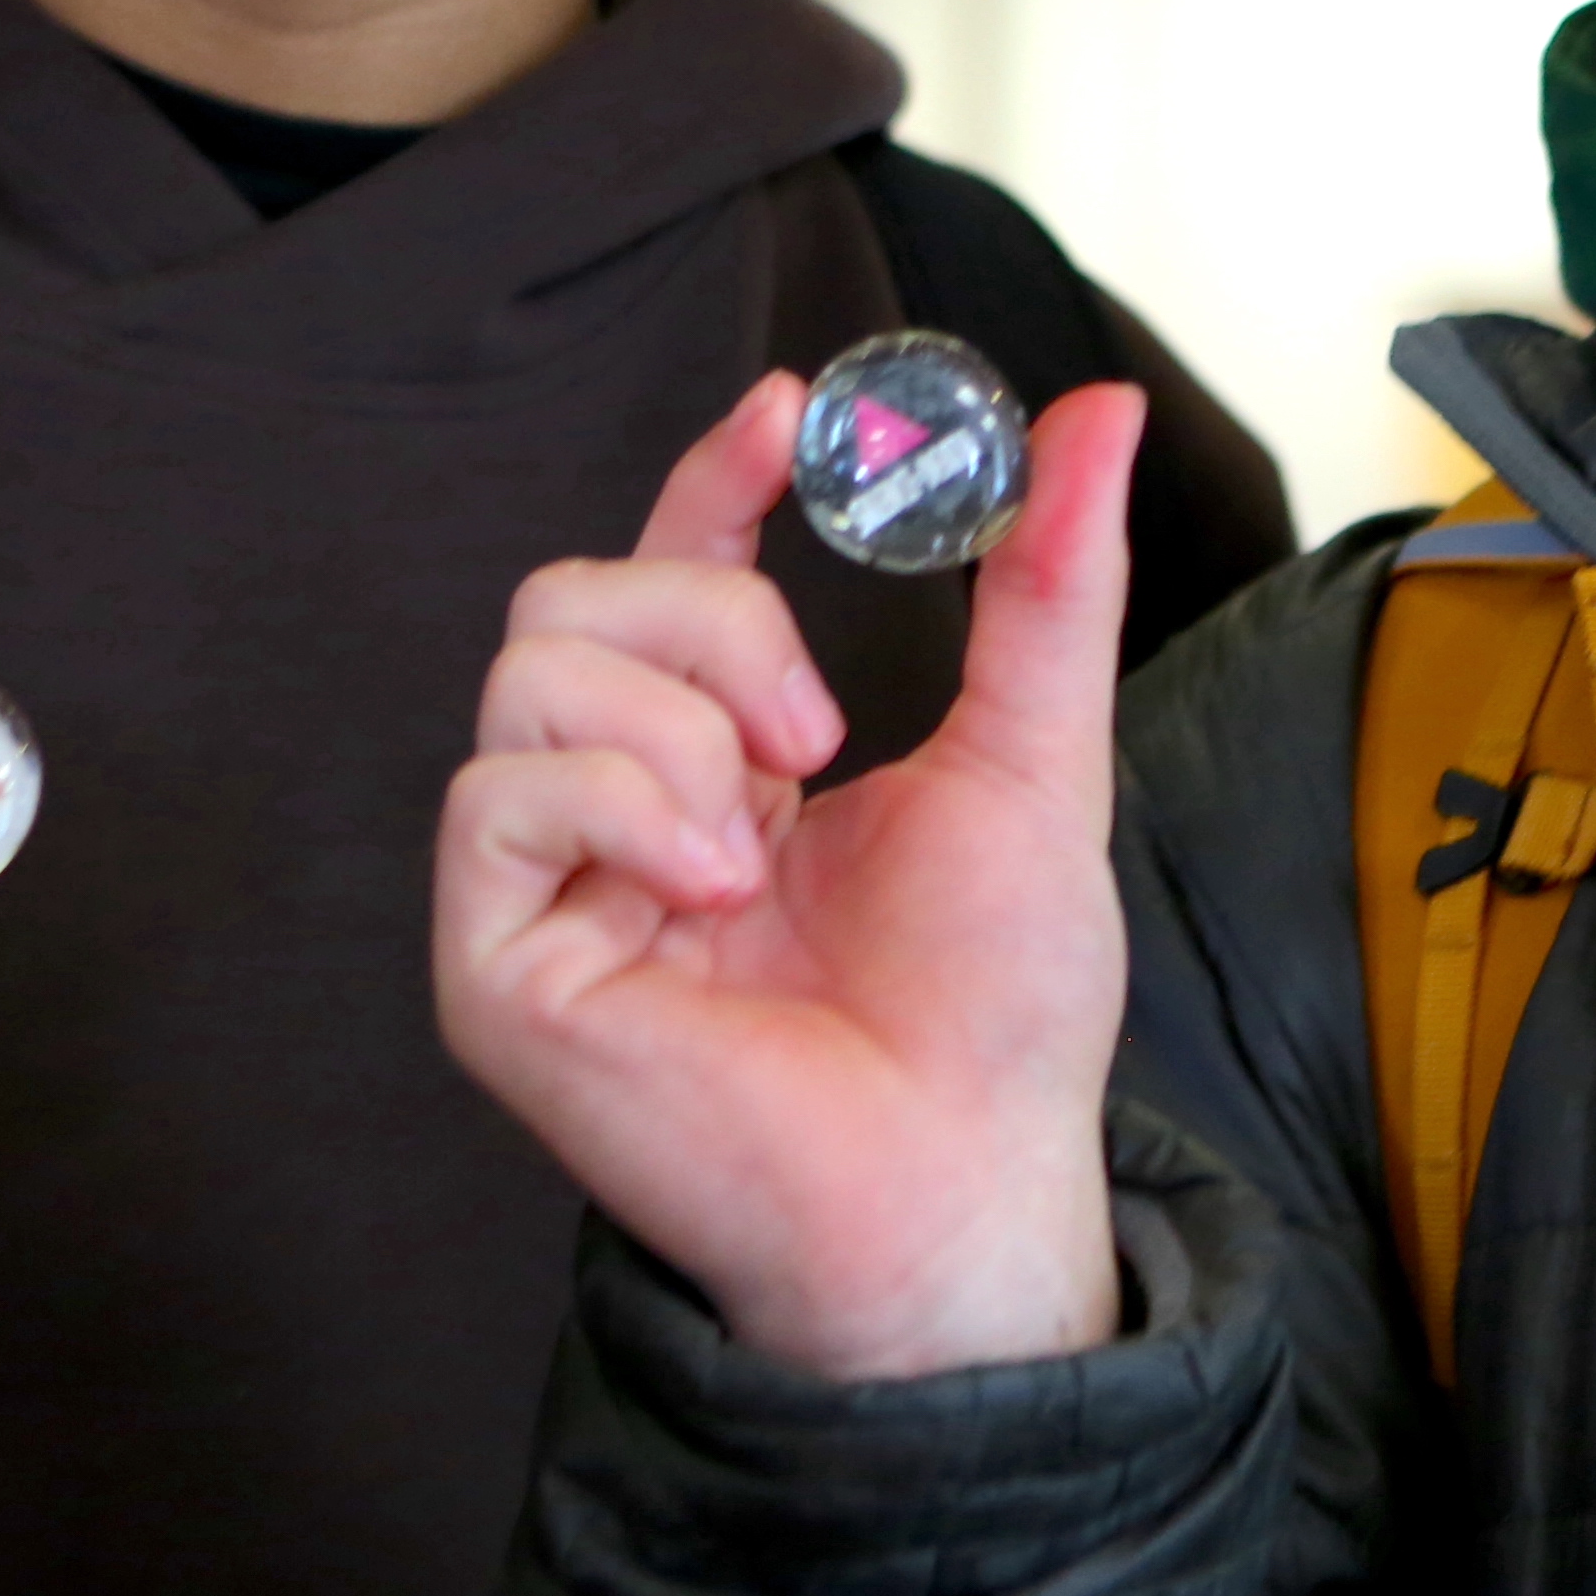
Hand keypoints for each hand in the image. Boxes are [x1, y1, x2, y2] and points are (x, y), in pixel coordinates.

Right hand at [436, 371, 1143, 1382]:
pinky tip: (712, 890)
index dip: (713, 477)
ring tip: (763, 849)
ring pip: (528, 668)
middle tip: (820, 732)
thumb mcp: (1035, 758)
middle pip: (572, 594)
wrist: (964, 1181)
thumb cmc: (999, 1015)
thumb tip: (1101, 414)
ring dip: (677, 726)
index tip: (793, 415)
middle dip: (710, 618)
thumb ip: (1048, 584)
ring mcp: (548, 889)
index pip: (674, 571)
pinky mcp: (494, 964)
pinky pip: (496, 791)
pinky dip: (620, 806)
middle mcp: (621, 813)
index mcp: (730, 763)